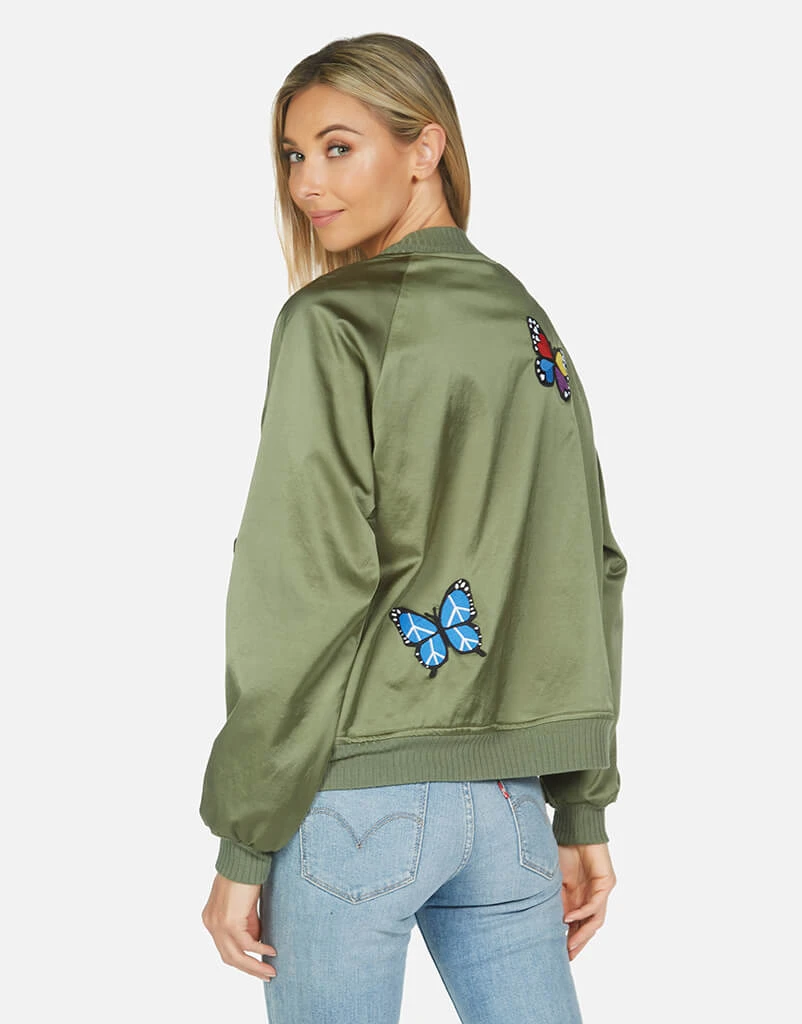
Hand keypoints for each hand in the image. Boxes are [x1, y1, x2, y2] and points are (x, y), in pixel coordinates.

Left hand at [201, 872, 277, 980]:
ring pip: (235, 956)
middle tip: (266, 975)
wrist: (243, 858)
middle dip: (249, 968)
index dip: (242, 959)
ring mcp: (217, 924)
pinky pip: (246, 944)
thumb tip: (257, 941)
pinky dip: (259, 950)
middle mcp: (211, 923)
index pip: (225, 947)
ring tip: (270, 971)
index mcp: (211, 919)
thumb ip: (248, 923)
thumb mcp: (244, 904)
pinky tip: (271, 952)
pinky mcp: (229, 922)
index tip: (258, 965)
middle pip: (229, 957)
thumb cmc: (245, 875)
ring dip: (254, 966)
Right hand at [557, 843, 615, 960]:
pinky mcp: (607, 883)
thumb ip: (555, 899)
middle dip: (578, 943)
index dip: (570, 940)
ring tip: (569, 945)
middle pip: (589, 927)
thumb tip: (546, 921)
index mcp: (580, 897)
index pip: (578, 925)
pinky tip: (570, 918)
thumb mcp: (555, 880)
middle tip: (567, 957)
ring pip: (595, 920)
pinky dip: (582, 913)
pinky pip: (595, 904)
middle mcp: (593, 897)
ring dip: (582, 934)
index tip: (559, 954)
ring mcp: (602, 891)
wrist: (575, 829)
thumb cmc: (564, 850)